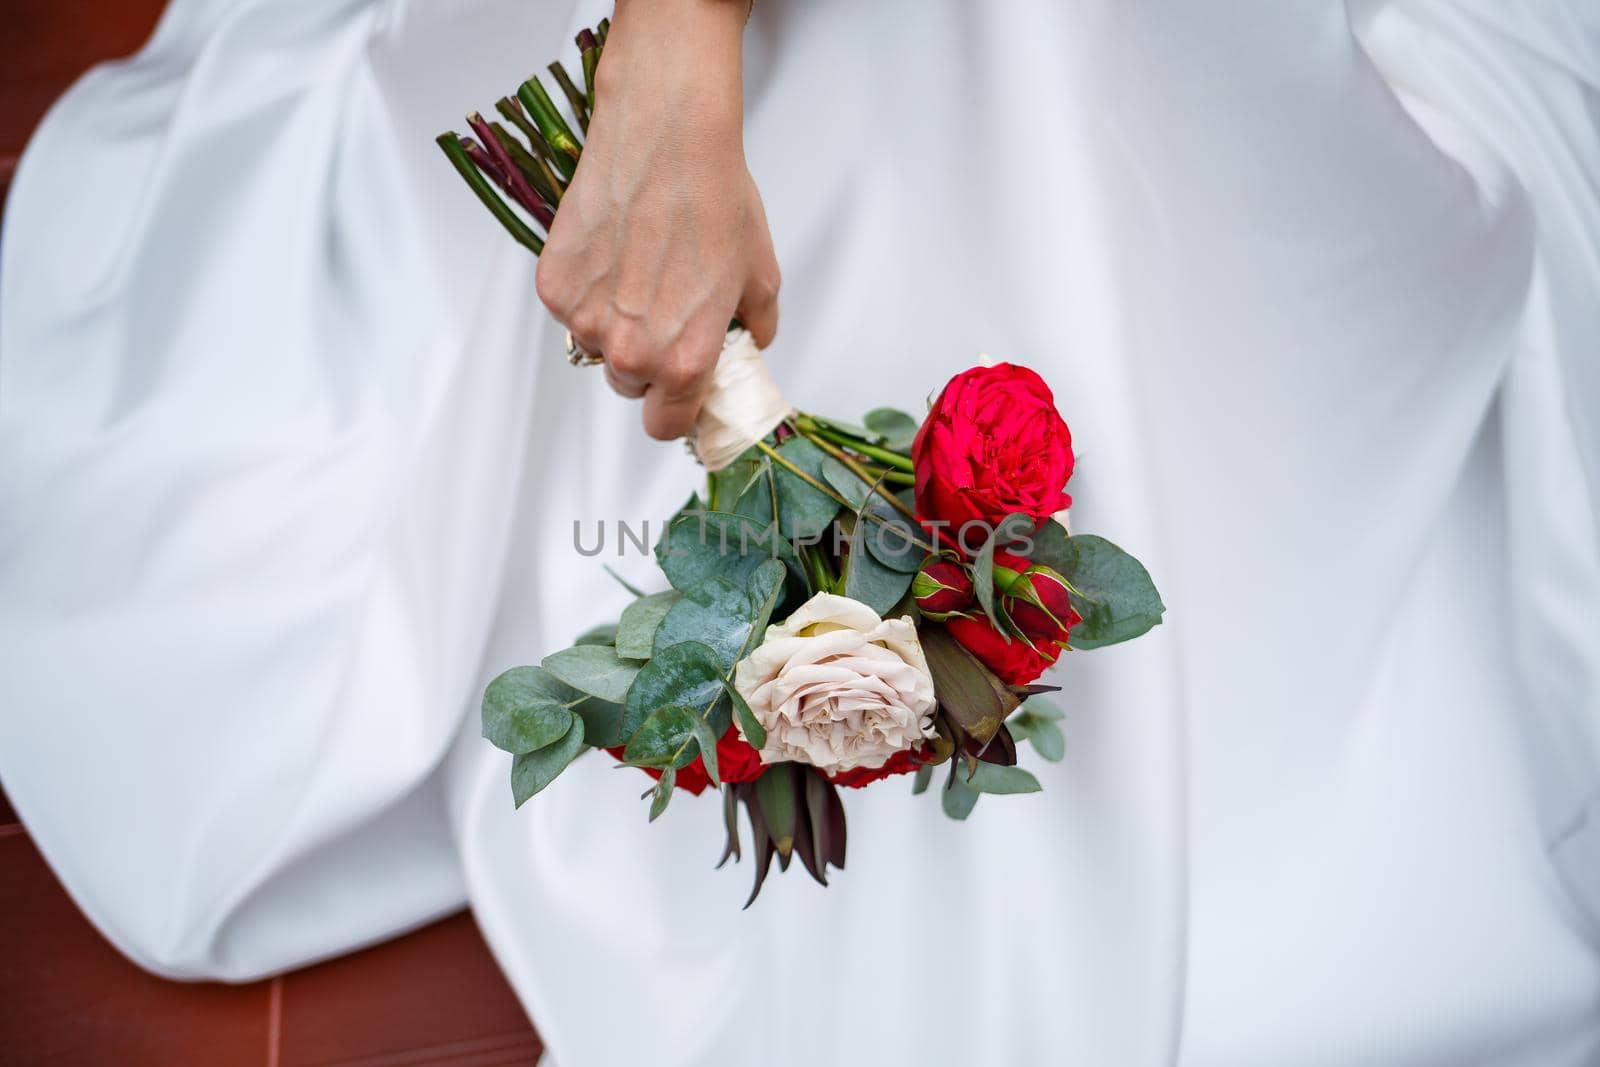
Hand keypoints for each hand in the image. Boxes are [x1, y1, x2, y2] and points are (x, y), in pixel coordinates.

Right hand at [535, 0, 779, 440]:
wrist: (667, 138)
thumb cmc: (715, 198)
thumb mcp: (760, 275)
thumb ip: (754, 329)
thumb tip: (746, 345)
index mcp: (684, 360)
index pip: (667, 426)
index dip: (675, 411)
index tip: (680, 394)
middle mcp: (629, 350)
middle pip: (630, 386)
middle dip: (647, 360)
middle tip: (664, 309)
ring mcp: (584, 320)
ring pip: (596, 347)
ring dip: (613, 325)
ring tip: (638, 271)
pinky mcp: (555, 287)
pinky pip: (570, 310)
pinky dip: (587, 291)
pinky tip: (612, 251)